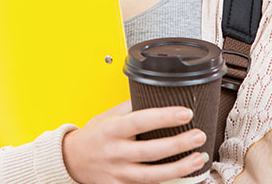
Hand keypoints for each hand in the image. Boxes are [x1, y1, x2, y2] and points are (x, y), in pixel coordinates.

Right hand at [61, 101, 208, 183]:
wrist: (72, 161)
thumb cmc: (93, 136)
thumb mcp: (107, 116)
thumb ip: (130, 108)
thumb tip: (156, 95)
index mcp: (111, 130)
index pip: (140, 121)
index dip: (164, 117)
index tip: (185, 113)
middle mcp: (115, 152)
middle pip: (151, 151)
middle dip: (179, 143)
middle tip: (199, 135)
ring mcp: (119, 172)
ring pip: (153, 175)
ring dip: (180, 167)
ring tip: (199, 158)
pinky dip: (168, 183)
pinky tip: (184, 176)